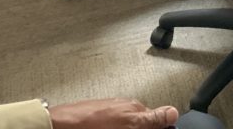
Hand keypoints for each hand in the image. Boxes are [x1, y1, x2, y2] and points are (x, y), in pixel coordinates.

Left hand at [48, 98, 178, 128]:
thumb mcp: (127, 124)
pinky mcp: (97, 120)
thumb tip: (173, 112)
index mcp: (135, 107)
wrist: (59, 126)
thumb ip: (151, 118)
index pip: (157, 119)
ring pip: (127, 125)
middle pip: (142, 123)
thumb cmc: (90, 125)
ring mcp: (110, 113)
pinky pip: (114, 126)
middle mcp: (124, 107)